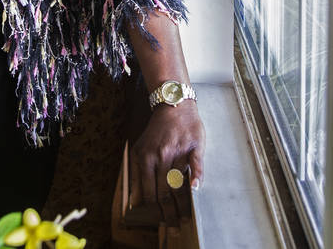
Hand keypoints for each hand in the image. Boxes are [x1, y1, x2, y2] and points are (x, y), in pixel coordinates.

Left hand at [128, 101, 205, 222]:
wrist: (174, 105)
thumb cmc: (157, 131)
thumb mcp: (140, 149)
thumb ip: (138, 174)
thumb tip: (136, 200)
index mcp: (146, 157)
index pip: (150, 190)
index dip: (154, 208)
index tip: (158, 220)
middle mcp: (161, 155)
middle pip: (165, 190)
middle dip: (169, 211)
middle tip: (173, 226)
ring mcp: (178, 150)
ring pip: (180, 182)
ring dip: (183, 203)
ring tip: (184, 217)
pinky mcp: (194, 146)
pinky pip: (196, 164)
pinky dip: (196, 177)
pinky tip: (195, 189)